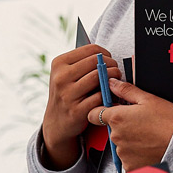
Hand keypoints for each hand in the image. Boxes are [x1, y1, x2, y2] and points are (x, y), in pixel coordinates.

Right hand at [41, 44, 120, 169]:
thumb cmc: (67, 93)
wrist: (56, 122)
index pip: (91, 49)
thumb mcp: (66, 74)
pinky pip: (100, 96)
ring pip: (98, 77)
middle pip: (96, 61)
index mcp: (59, 63)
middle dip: (112, 65)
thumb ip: (83, 63)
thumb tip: (106, 56)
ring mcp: (67, 94)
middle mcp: (61, 77)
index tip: (110, 60)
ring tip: (116, 82)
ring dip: (113, 78)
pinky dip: (109, 95)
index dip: (106, 53)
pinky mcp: (76, 111)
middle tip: (116, 71)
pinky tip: (110, 95)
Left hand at [88, 78, 172, 171]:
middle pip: (111, 129)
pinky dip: (136, 154)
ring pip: (120, 144)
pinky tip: (148, 147)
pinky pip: (128, 159)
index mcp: (118, 118)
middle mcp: (117, 137)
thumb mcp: (149, 99)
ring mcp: (123, 153)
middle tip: (140, 122)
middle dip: (122, 125)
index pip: (94, 114)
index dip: (100, 110)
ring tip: (147, 136)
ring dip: (130, 140)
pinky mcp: (130, 166)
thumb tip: (112, 83)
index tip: (109, 108)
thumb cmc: (169, 123)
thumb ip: (126, 90)